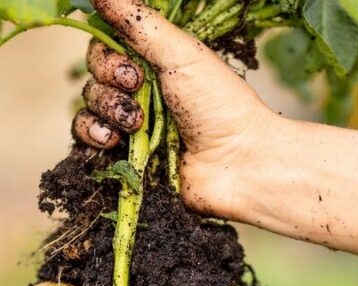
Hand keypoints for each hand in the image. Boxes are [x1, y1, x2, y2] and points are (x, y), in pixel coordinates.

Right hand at [73, 0, 276, 220]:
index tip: (132, 70)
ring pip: (90, 109)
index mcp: (155, 67)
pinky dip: (93, 136)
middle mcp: (142, 96)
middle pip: (95, 78)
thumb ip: (138, 22)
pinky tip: (112, 142)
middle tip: (137, 92)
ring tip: (135, 125)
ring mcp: (134, 130)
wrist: (238, 163)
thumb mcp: (182, 55)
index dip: (107, 57)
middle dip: (109, 85)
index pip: (106, 50)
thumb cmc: (220, 106)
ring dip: (104, 111)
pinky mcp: (129, 161)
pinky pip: (90, 142)